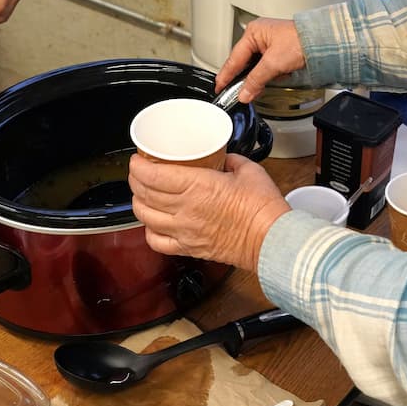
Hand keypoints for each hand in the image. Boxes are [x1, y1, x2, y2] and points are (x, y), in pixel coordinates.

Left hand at [129, 152, 290, 270]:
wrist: (271, 240)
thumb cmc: (263, 208)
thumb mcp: (248, 170)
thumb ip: (230, 161)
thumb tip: (223, 157)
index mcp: (197, 187)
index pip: (152, 176)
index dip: (137, 167)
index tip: (137, 160)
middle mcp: (185, 210)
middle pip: (144, 194)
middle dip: (135, 181)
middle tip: (139, 172)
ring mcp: (185, 231)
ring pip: (145, 217)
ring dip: (138, 203)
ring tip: (142, 195)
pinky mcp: (190, 248)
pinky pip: (157, 242)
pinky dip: (149, 231)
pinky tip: (153, 224)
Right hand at [214, 18, 305, 103]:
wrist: (324, 42)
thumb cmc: (302, 41)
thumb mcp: (273, 63)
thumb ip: (256, 80)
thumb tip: (244, 93)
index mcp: (254, 32)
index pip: (234, 58)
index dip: (226, 75)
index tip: (219, 87)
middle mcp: (260, 36)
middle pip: (245, 63)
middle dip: (247, 79)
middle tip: (240, 93)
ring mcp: (270, 44)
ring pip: (257, 67)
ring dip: (261, 77)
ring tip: (264, 84)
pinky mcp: (279, 52)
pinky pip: (267, 67)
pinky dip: (271, 74)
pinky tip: (277, 76)